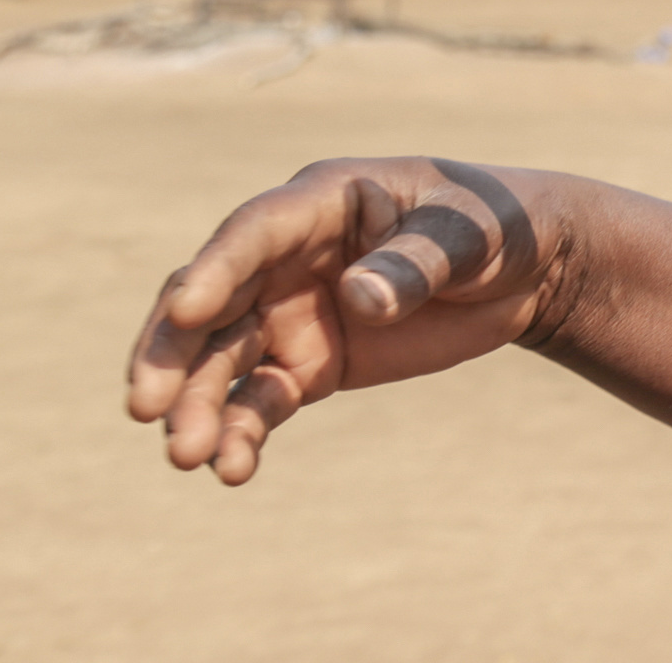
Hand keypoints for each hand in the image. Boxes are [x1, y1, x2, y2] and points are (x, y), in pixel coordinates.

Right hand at [126, 158, 560, 484]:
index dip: (215, 269)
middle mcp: (284, 259)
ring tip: (191, 457)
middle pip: (208, 304)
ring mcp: (287, 314)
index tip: (184, 310)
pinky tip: (235, 468)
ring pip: (221, 362)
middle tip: (146, 408)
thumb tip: (359, 299)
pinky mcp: (306, 366)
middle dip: (172, 354)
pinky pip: (259, 401)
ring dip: (198, 407)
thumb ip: (416, 262)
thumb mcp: (470, 233)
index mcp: (321, 203)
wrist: (525, 268)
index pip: (252, 234)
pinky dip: (241, 433)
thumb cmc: (495, 224)